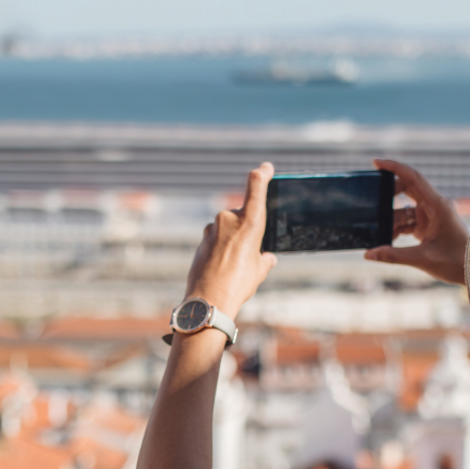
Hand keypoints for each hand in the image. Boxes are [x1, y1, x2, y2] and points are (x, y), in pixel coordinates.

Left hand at [186, 163, 277, 319]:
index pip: (255, 184)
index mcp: (250, 221)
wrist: (208, 301)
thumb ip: (264, 259)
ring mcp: (212, 229)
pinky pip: (217, 239)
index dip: (262, 173)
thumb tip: (267, 258)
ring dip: (234, 240)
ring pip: (228, 228)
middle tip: (252, 251)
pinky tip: (224, 267)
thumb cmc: (238, 284)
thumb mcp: (259, 271)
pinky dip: (222, 248)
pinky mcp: (202, 240)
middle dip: (248, 228)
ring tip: (237, 266)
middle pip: (243, 214)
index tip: (266, 168)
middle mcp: (229, 219)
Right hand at [364, 159, 467, 285]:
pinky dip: (396, 228)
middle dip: (387, 196)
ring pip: (404, 209)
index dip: (394, 167)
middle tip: (370, 204)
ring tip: (377, 232)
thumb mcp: (423, 259)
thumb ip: (394, 256)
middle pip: (406, 189)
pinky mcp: (428, 226)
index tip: (375, 162)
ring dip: (391, 219)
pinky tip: (386, 240)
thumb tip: (368, 254)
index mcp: (438, 205)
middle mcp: (435, 206)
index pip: (413, 178)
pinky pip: (407, 221)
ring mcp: (431, 215)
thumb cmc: (455, 262)